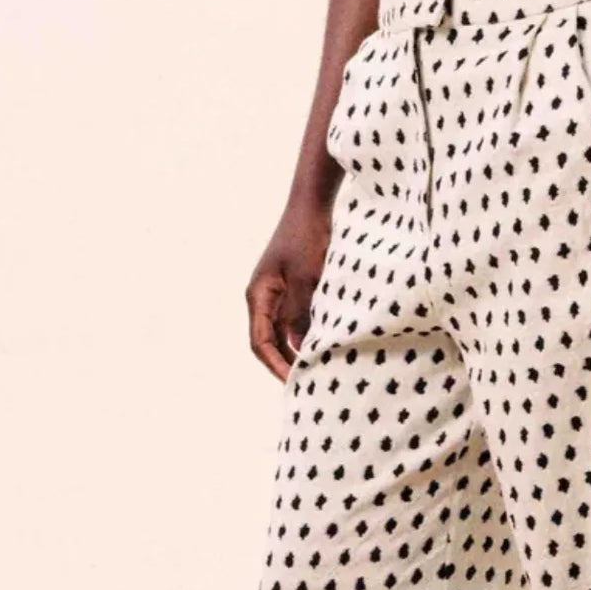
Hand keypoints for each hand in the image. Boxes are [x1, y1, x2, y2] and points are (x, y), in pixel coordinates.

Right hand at [247, 197, 334, 380]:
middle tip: (311, 385)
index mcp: (259, 296)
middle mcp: (265, 298)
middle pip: (271, 342)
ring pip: (287, 332)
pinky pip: (300, 318)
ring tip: (323, 369)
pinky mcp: (296, 288)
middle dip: (288, 363)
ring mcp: (280, 293)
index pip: (260, 343)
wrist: (312, 205)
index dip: (276, 366)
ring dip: (302, 349)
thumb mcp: (307, 278)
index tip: (295, 382)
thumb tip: (305, 347)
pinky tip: (331, 344)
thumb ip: (303, 313)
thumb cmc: (306, 237)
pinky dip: (312, 332)